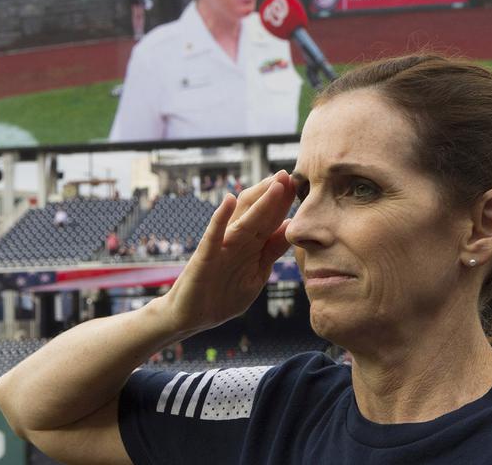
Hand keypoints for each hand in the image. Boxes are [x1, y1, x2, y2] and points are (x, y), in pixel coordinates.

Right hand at [161, 171, 295, 335]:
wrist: (192, 317)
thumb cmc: (224, 295)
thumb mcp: (256, 273)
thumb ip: (272, 251)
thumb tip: (290, 226)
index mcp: (251, 245)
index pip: (271, 219)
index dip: (284, 202)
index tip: (299, 184)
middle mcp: (237, 240)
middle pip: (258, 212)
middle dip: (274, 194)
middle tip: (288, 173)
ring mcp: (221, 247)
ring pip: (242, 220)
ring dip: (258, 201)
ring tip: (273, 183)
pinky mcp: (205, 257)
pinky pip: (213, 236)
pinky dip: (219, 218)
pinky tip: (227, 200)